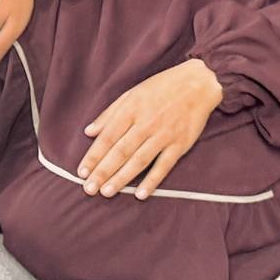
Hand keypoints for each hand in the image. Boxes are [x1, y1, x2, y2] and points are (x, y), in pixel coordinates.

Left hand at [77, 59, 222, 198]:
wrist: (197, 84)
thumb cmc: (161, 88)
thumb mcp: (131, 94)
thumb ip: (109, 114)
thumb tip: (88, 132)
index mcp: (130, 110)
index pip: (107, 138)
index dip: (93, 156)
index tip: (82, 172)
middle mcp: (145, 124)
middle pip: (120, 152)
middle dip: (102, 172)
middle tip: (89, 189)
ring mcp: (163, 135)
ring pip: (139, 161)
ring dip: (121, 178)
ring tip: (107, 192)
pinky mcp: (180, 144)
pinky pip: (164, 166)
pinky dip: (152, 181)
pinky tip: (140, 194)